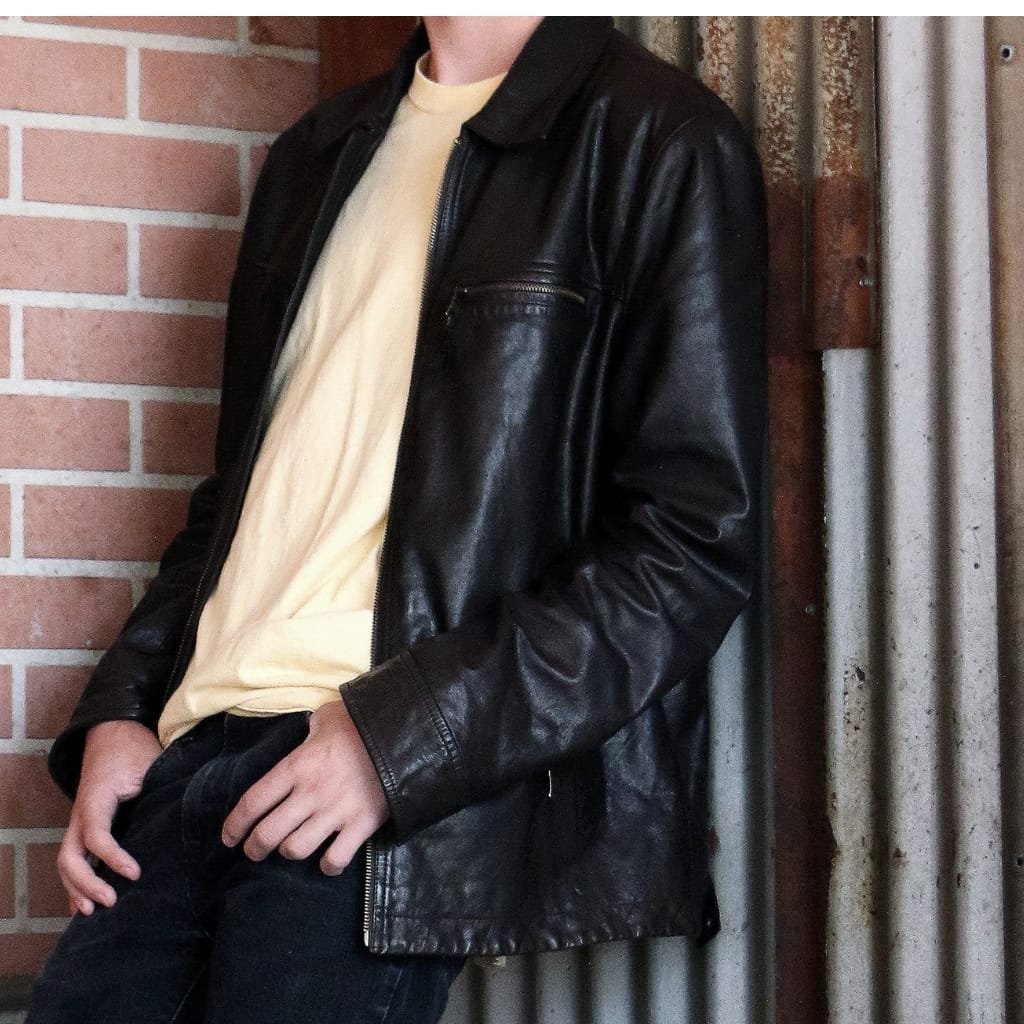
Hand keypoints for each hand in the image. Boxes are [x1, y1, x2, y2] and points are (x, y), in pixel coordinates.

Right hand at [57, 720, 162, 915]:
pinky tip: (84, 901)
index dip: (112, 857)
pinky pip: (74, 856)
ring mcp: (79, 820)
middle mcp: (81, 813)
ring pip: (67, 860)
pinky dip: (76, 880)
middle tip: (109, 901)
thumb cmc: (135, 747)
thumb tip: (194, 808)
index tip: (134, 873)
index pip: (96, 834)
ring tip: (92, 911)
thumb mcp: (152, 762)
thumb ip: (164, 784)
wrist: (113, 731)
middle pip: (70, 856)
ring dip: (76, 887)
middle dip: (86, 882)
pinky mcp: (84, 825)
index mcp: (97, 797)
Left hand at [221, 700, 388, 874]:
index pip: (252, 802)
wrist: (405, 732)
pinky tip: (327, 860)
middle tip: (255, 850)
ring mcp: (335, 812)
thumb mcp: (329, 715)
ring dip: (291, 852)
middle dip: (255, 848)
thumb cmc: (362, 721)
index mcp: (297, 766)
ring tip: (292, 849)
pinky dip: (328, 865)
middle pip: (268, 834)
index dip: (234, 825)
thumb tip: (311, 731)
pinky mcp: (361, 825)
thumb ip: (312, 729)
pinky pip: (335, 859)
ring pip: (296, 849)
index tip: (228, 838)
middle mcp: (310, 793)